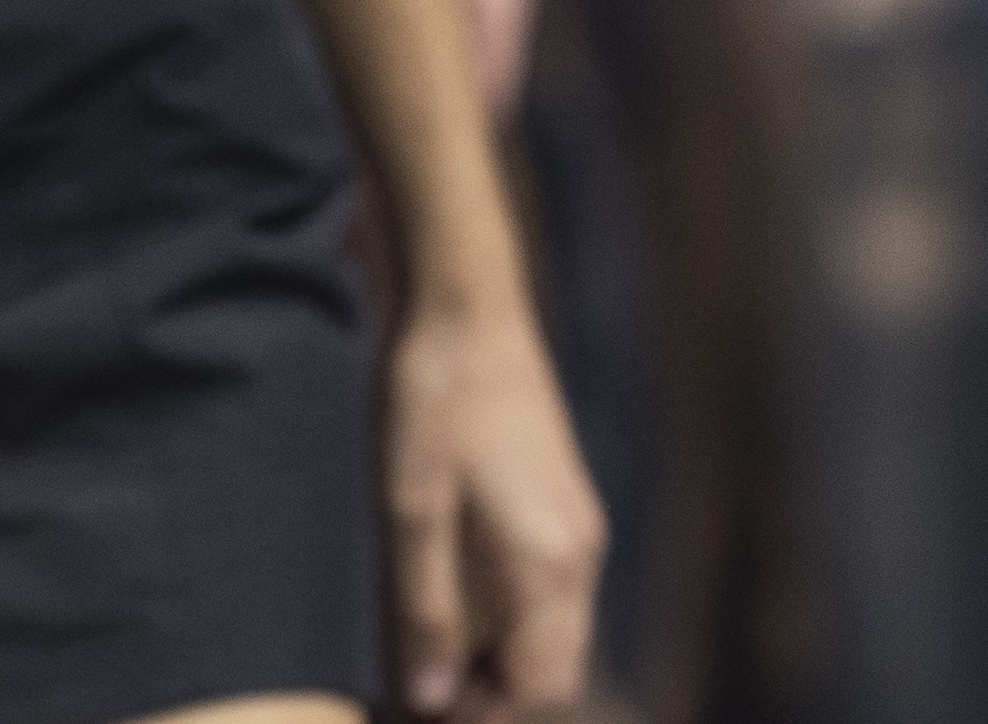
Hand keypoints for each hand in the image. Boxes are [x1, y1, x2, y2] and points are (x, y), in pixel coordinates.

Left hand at [384, 287, 604, 714]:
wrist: (467, 305)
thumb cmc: (430, 398)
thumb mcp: (408, 506)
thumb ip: (421, 608)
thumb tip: (425, 700)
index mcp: (549, 566)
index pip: (536, 688)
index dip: (482, 718)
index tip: (419, 719)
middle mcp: (579, 557)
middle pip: (551, 673)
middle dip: (493, 701)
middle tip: (418, 701)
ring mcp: (576, 531)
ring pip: (553, 637)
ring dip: (499, 666)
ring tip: (425, 668)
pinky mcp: (560, 507)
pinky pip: (548, 598)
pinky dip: (507, 627)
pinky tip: (450, 615)